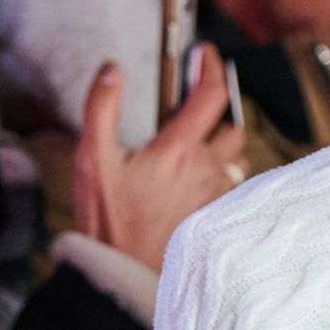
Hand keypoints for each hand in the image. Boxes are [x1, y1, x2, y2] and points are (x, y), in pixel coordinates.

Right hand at [72, 45, 246, 269]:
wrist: (120, 274)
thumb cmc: (106, 220)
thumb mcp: (91, 159)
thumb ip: (101, 108)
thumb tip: (112, 70)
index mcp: (177, 151)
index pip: (210, 96)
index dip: (211, 68)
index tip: (205, 55)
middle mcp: (206, 170)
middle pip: (232, 127)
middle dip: (215, 119)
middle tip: (188, 121)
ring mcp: (217, 195)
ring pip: (238, 160)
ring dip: (221, 151)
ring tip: (189, 158)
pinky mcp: (221, 217)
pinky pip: (235, 188)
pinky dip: (221, 180)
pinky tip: (195, 187)